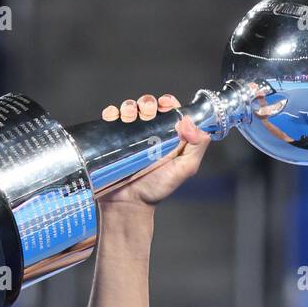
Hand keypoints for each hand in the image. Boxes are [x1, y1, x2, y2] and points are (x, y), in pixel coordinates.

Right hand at [98, 93, 210, 210]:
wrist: (128, 203)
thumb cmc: (156, 189)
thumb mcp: (184, 170)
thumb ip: (196, 148)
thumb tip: (190, 121)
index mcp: (169, 137)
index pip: (171, 111)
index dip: (169, 103)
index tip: (166, 105)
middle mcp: (150, 133)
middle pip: (149, 105)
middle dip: (148, 103)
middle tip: (148, 113)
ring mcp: (130, 134)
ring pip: (130, 107)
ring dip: (130, 106)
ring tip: (130, 117)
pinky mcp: (112, 138)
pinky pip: (111, 117)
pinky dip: (112, 112)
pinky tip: (115, 118)